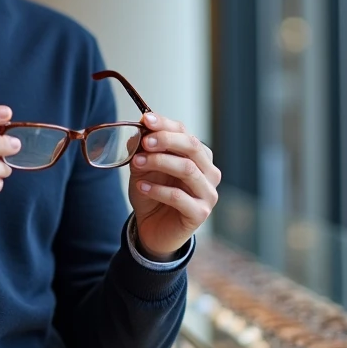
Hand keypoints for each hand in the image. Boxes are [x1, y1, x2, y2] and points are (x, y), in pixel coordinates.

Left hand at [127, 113, 219, 259]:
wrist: (153, 228)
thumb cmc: (153, 193)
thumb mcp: (144, 167)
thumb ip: (144, 148)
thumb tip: (141, 127)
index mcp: (198, 156)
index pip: (185, 132)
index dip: (165, 124)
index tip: (145, 119)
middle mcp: (209, 172)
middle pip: (192, 147)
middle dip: (166, 140)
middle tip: (145, 141)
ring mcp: (208, 193)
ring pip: (187, 169)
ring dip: (159, 162)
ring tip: (137, 162)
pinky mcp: (200, 213)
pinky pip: (179, 197)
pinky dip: (158, 189)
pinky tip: (142, 186)